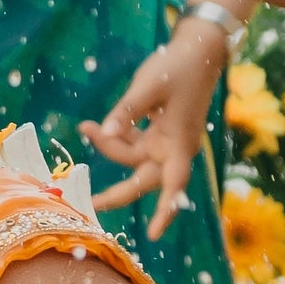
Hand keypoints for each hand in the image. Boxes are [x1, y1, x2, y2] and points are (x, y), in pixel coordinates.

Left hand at [84, 16, 227, 231]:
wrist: (197, 49)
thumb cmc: (178, 67)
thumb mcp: (149, 86)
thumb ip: (126, 111)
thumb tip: (104, 130)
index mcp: (180, 144)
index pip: (175, 185)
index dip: (165, 210)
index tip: (153, 234)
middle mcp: (174, 149)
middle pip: (143, 180)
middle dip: (116, 192)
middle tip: (88, 202)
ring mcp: (165, 142)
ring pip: (132, 159)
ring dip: (109, 148)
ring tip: (86, 127)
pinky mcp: (158, 132)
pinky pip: (133, 143)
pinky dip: (116, 136)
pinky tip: (94, 126)